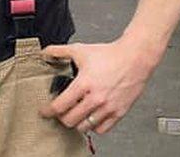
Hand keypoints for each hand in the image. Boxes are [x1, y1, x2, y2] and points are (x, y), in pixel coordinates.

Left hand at [39, 39, 157, 133]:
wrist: (135, 58)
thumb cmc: (110, 54)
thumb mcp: (80, 50)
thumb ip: (59, 51)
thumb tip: (45, 53)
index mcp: (84, 84)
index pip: (60, 106)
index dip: (48, 111)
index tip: (44, 111)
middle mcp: (96, 98)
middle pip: (70, 120)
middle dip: (61, 118)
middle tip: (59, 113)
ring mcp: (108, 107)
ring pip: (85, 127)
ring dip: (76, 123)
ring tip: (74, 115)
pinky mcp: (119, 112)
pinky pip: (102, 129)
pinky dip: (93, 126)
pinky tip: (90, 118)